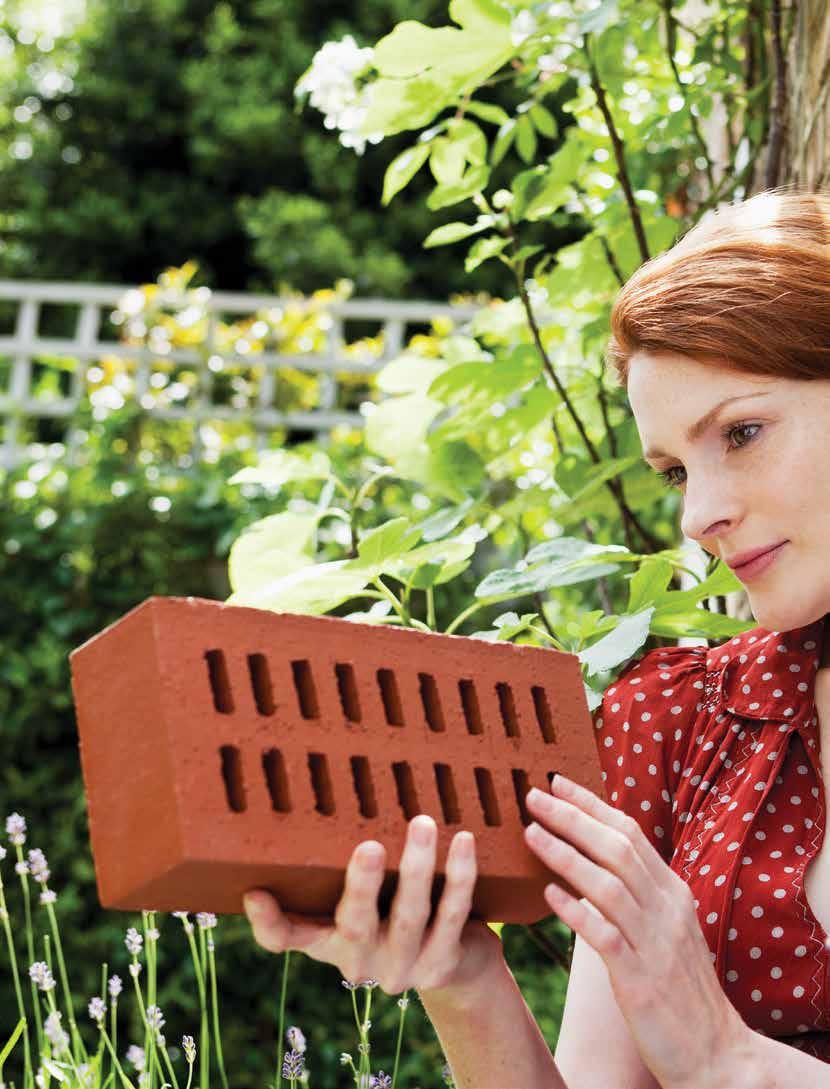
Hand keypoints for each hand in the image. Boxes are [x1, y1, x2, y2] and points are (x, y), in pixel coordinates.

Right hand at [243, 815, 503, 997]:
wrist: (457, 963)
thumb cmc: (395, 913)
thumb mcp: (360, 903)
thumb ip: (335, 871)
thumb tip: (314, 806)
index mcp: (330, 941)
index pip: (288, 938)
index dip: (269, 922)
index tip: (255, 893)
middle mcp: (361, 961)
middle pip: (355, 924)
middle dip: (361, 885)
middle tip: (368, 846)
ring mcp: (403, 966)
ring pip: (410, 915)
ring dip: (418, 867)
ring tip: (422, 823)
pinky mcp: (442, 962)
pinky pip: (452, 914)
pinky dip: (459, 877)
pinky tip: (462, 841)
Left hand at [524, 775, 748, 1088]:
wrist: (717, 1053)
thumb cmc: (681, 988)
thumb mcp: (667, 929)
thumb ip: (639, 893)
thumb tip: (598, 859)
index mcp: (673, 892)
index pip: (630, 833)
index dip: (592, 805)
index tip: (557, 782)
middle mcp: (667, 909)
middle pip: (617, 849)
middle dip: (572, 818)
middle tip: (532, 795)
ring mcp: (656, 944)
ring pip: (608, 885)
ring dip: (566, 855)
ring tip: (530, 833)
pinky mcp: (642, 981)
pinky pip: (605, 937)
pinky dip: (577, 911)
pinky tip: (548, 895)